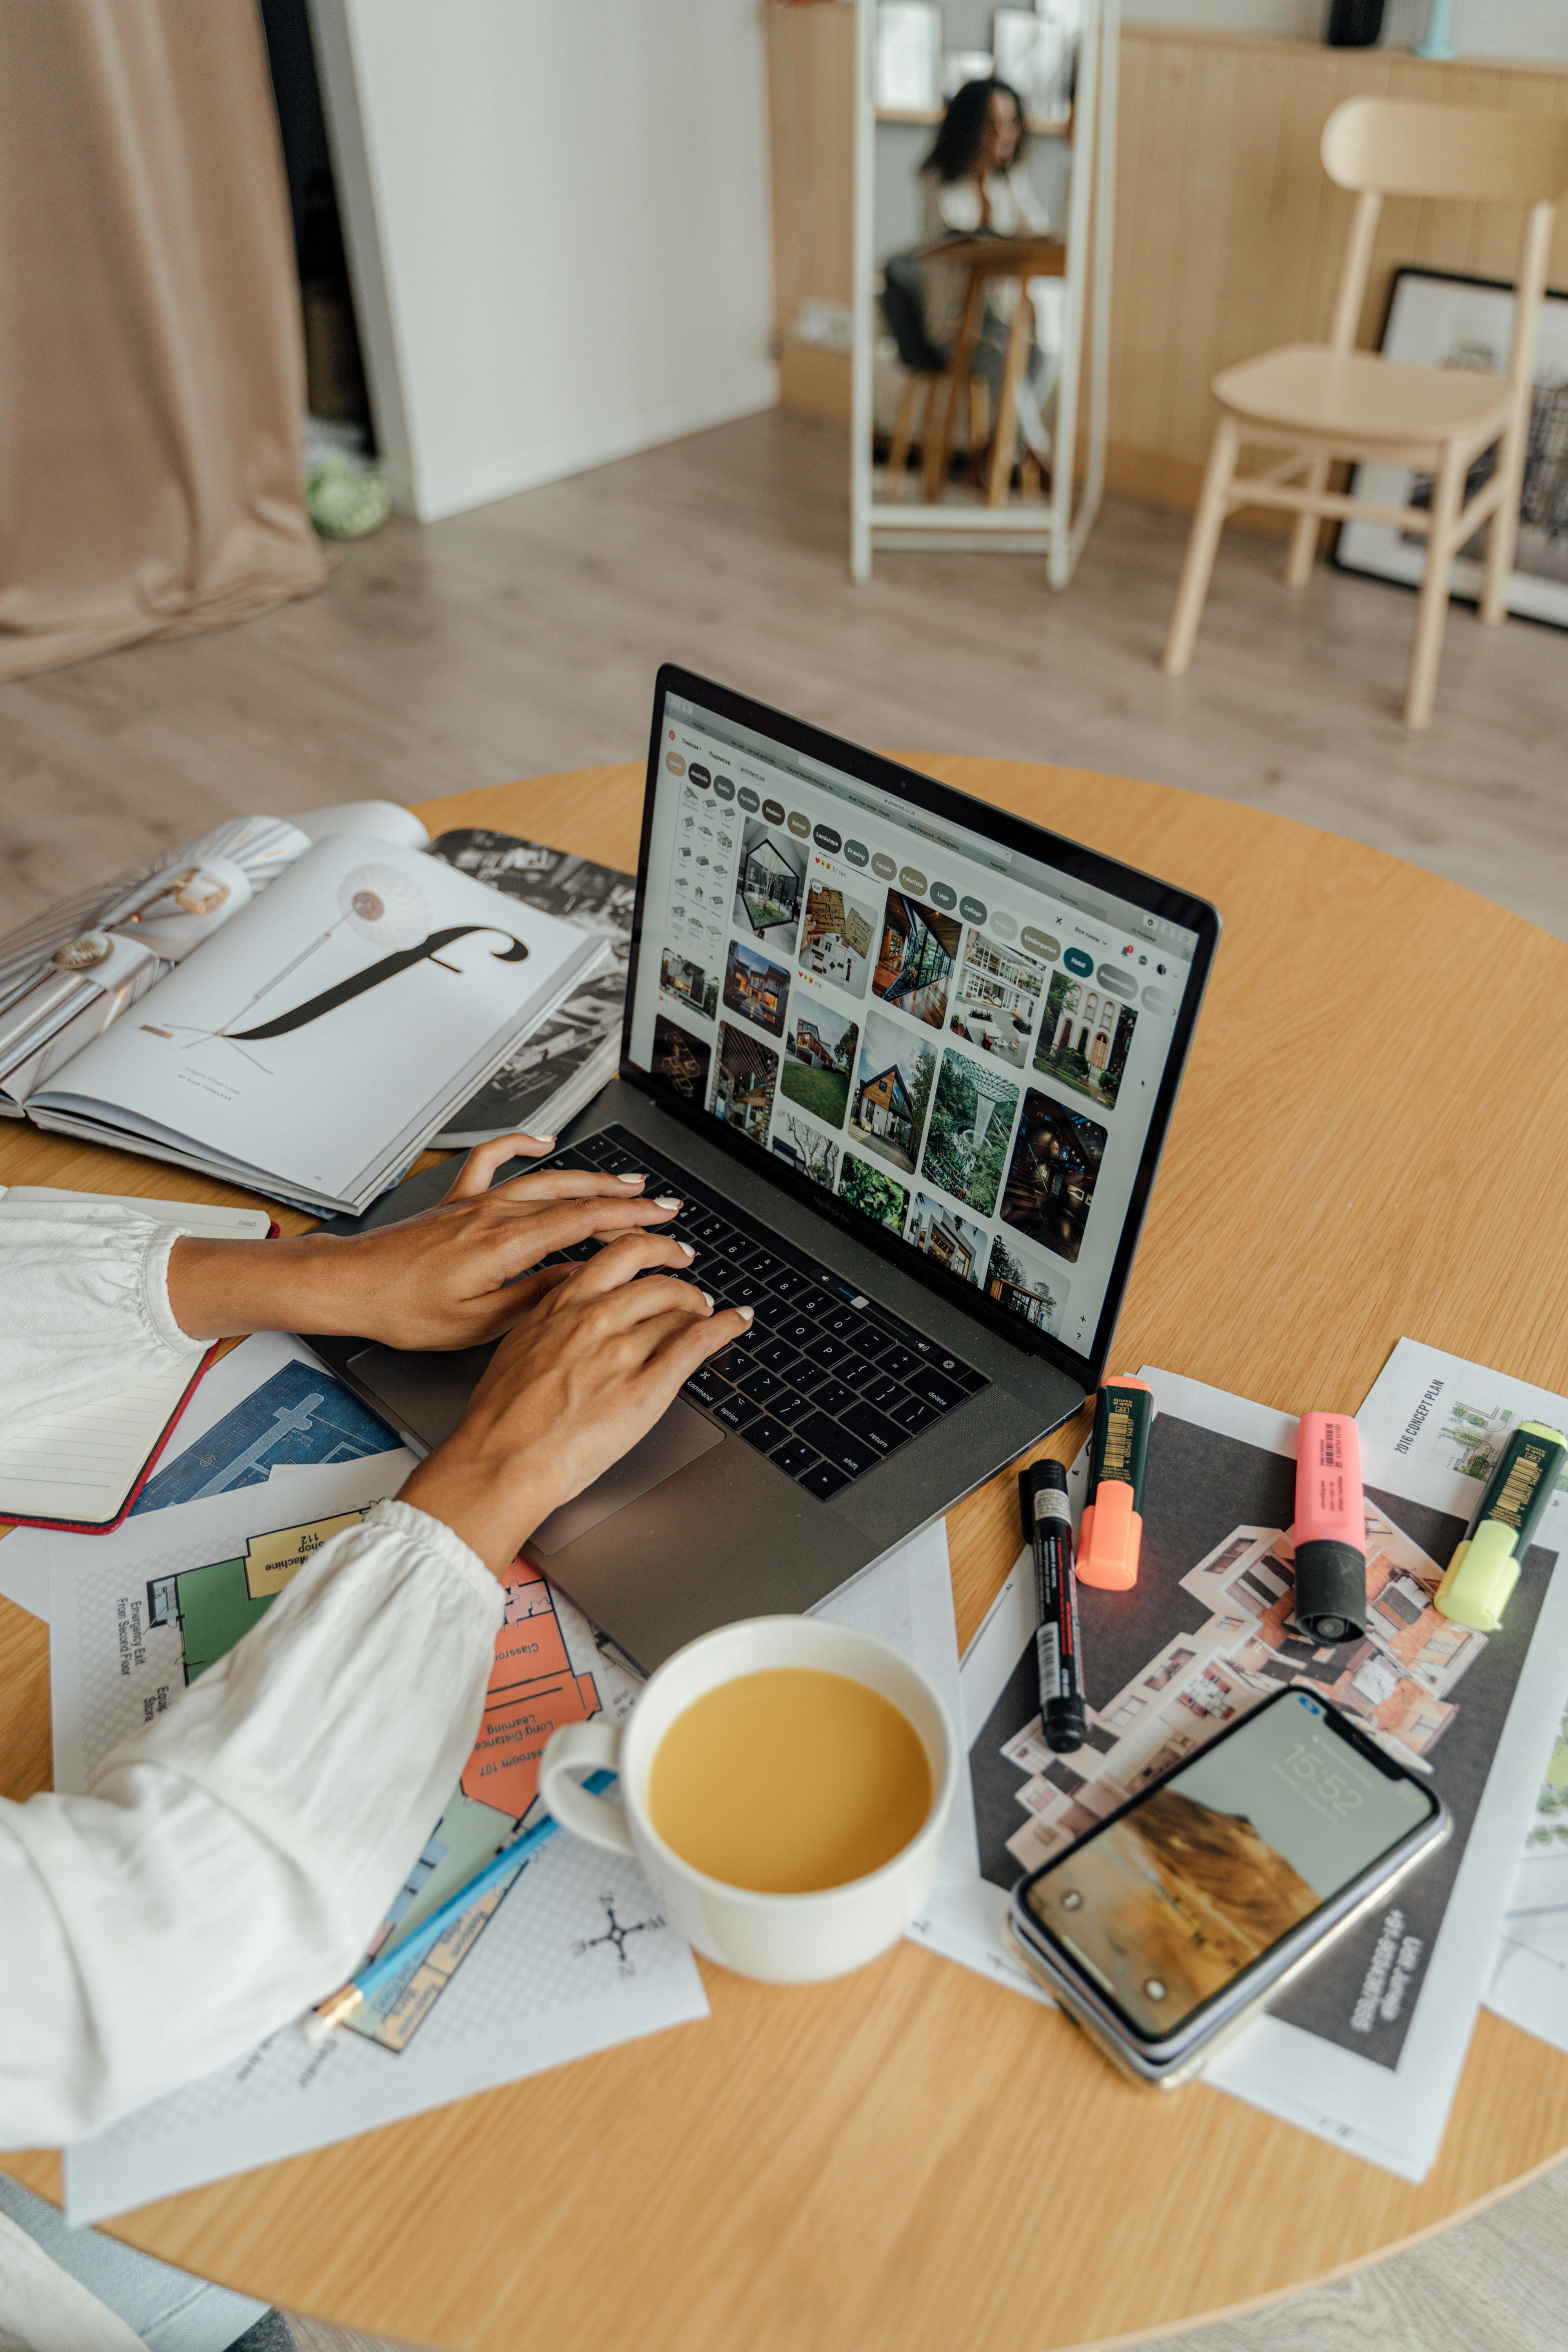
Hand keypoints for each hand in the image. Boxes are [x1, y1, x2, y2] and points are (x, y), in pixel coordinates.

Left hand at [166, 1133, 687, 1347]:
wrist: (351, 1287)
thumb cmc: (403, 1310)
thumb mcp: (478, 1324)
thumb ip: (534, 1299)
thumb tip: (579, 1282)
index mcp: (505, 1247)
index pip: (585, 1224)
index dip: (632, 1223)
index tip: (664, 1226)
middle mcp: (494, 1216)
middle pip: (573, 1197)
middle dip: (625, 1199)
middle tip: (662, 1205)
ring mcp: (475, 1203)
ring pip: (545, 1180)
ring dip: (590, 1178)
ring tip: (626, 1181)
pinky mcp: (456, 1201)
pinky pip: (493, 1160)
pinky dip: (520, 1145)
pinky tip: (542, 1141)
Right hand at [398, 1231, 752, 1574]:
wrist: (501, 1461)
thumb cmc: (500, 1419)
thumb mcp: (516, 1349)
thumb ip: (549, 1323)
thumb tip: (569, 1314)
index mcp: (561, 1306)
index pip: (617, 1255)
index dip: (648, 1249)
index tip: (658, 1251)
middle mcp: (595, 1318)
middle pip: (655, 1277)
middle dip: (680, 1278)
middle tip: (691, 1285)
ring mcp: (623, 1351)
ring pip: (678, 1309)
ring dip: (700, 1307)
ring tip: (708, 1313)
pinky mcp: (647, 1387)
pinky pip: (697, 1343)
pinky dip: (725, 1327)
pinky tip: (737, 1321)